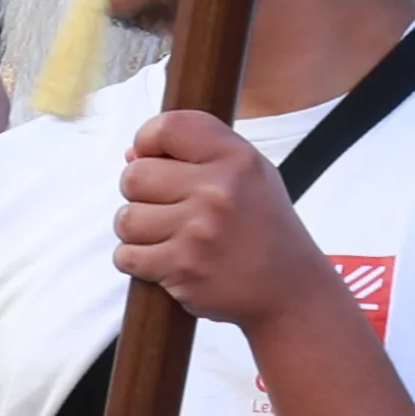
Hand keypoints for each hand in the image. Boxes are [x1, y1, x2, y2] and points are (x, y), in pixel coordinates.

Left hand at [115, 109, 348, 339]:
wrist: (288, 288)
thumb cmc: (261, 226)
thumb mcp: (247, 175)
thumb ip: (194, 155)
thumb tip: (131, 155)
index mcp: (236, 159)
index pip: (168, 126)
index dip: (148, 140)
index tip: (154, 157)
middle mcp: (218, 190)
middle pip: (134, 176)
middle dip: (140, 193)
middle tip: (166, 207)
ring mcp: (198, 231)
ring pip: (126, 219)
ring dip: (138, 230)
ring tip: (168, 236)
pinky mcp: (181, 267)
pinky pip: (126, 256)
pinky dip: (137, 261)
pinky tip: (165, 260)